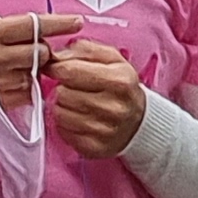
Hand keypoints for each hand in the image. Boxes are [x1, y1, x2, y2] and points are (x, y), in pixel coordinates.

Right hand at [0, 2, 79, 117]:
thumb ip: (8, 28)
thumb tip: (40, 29)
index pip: (31, 25)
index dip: (57, 24)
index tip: (76, 22)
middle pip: (40, 51)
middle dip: (42, 50)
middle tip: (31, 51)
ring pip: (36, 73)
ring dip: (34, 70)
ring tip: (17, 67)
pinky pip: (27, 92)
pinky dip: (26, 87)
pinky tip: (13, 81)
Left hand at [50, 36, 147, 157]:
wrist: (140, 121)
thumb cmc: (121, 86)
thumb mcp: (111, 58)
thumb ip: (83, 49)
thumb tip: (56, 56)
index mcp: (120, 80)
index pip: (69, 71)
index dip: (57, 68)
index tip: (57, 68)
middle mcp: (115, 107)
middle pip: (62, 93)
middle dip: (63, 88)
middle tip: (74, 89)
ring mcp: (106, 131)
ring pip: (60, 113)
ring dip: (63, 106)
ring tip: (77, 104)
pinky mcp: (96, 148)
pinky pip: (63, 132)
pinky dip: (66, 124)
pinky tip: (79, 119)